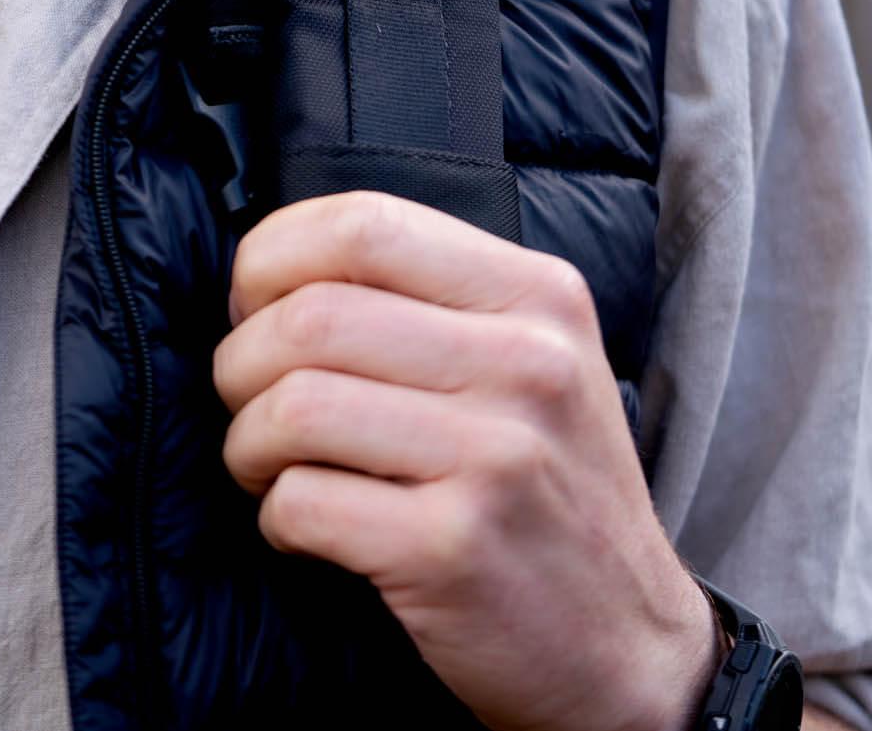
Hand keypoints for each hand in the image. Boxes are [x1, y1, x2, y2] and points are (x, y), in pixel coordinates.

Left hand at [215, 191, 718, 730]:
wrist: (631, 648)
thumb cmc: (548, 492)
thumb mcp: (531, 362)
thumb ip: (428, 299)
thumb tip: (270, 268)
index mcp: (538, 296)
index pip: (363, 223)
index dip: (271, 259)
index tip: (253, 307)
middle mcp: (527, 364)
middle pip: (309, 316)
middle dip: (240, 363)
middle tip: (249, 404)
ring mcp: (496, 458)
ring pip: (292, 406)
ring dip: (248, 443)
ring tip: (270, 466)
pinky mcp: (453, 549)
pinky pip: (301, 503)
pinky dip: (276, 518)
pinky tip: (307, 528)